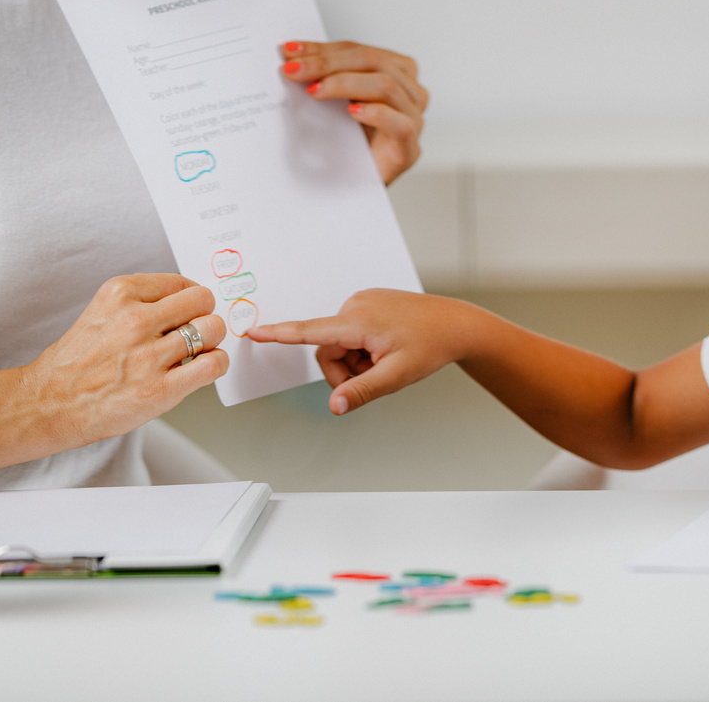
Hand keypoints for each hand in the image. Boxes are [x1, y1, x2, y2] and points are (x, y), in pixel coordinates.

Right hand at [21, 274, 228, 449]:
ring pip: (212, 329)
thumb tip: (189, 300)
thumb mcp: (103, 312)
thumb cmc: (78, 362)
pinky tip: (200, 369)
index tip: (187, 311)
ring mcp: (148, 355)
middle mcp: (135, 320)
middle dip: (204, 315)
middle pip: (203, 300)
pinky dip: (216, 364)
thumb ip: (142, 302)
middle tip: (195, 330)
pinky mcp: (160, 389)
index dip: (190, 299)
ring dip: (210, 341)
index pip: (182, 282)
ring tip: (195, 352)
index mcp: (120, 293)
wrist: (49, 404)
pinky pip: (213, 364)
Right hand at [247, 289, 473, 414]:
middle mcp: (355, 305)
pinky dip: (363, 347)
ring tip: (386, 360)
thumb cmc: (431, 346)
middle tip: (376, 376)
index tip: (252, 332)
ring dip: (356, 360)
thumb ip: (363, 391)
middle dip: (345, 370)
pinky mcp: (368, 303)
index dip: (278, 335)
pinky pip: (351, 332)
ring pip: (339, 343)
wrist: (456, 325)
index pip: (309, 331)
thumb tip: (335, 406)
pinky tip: (387, 348)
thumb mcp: (397, 376)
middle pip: (327, 350)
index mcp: (359, 321)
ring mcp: (362, 302)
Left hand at [280, 40, 427, 184]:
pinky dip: (374, 113)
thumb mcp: (334, 101)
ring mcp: (414, 118)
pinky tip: (352, 112)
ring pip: (386, 85)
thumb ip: (324, 76)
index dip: (323, 48)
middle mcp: (410, 92)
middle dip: (328, 63)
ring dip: (344, 84)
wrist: (355, 188)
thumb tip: (291, 55)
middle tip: (295, 70)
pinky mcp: (409, 148)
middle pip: (372, 61)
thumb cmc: (348, 143)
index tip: (290, 52)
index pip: (358, 50)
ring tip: (315, 91)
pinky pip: (399, 123)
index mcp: (396, 72)